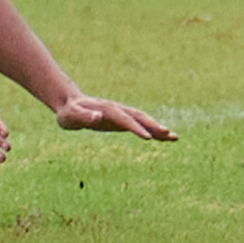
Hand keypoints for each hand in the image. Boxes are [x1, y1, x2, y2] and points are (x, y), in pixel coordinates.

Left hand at [54, 95, 177, 141]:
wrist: (70, 104)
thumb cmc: (69, 112)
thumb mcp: (71, 115)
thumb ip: (84, 116)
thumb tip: (97, 117)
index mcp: (108, 110)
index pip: (125, 119)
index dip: (136, 128)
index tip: (147, 138)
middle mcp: (118, 110)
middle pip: (140, 118)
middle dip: (154, 126)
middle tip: (169, 135)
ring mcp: (122, 115)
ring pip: (144, 121)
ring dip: (158, 128)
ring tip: (174, 138)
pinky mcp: (122, 121)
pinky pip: (140, 126)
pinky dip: (152, 131)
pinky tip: (162, 138)